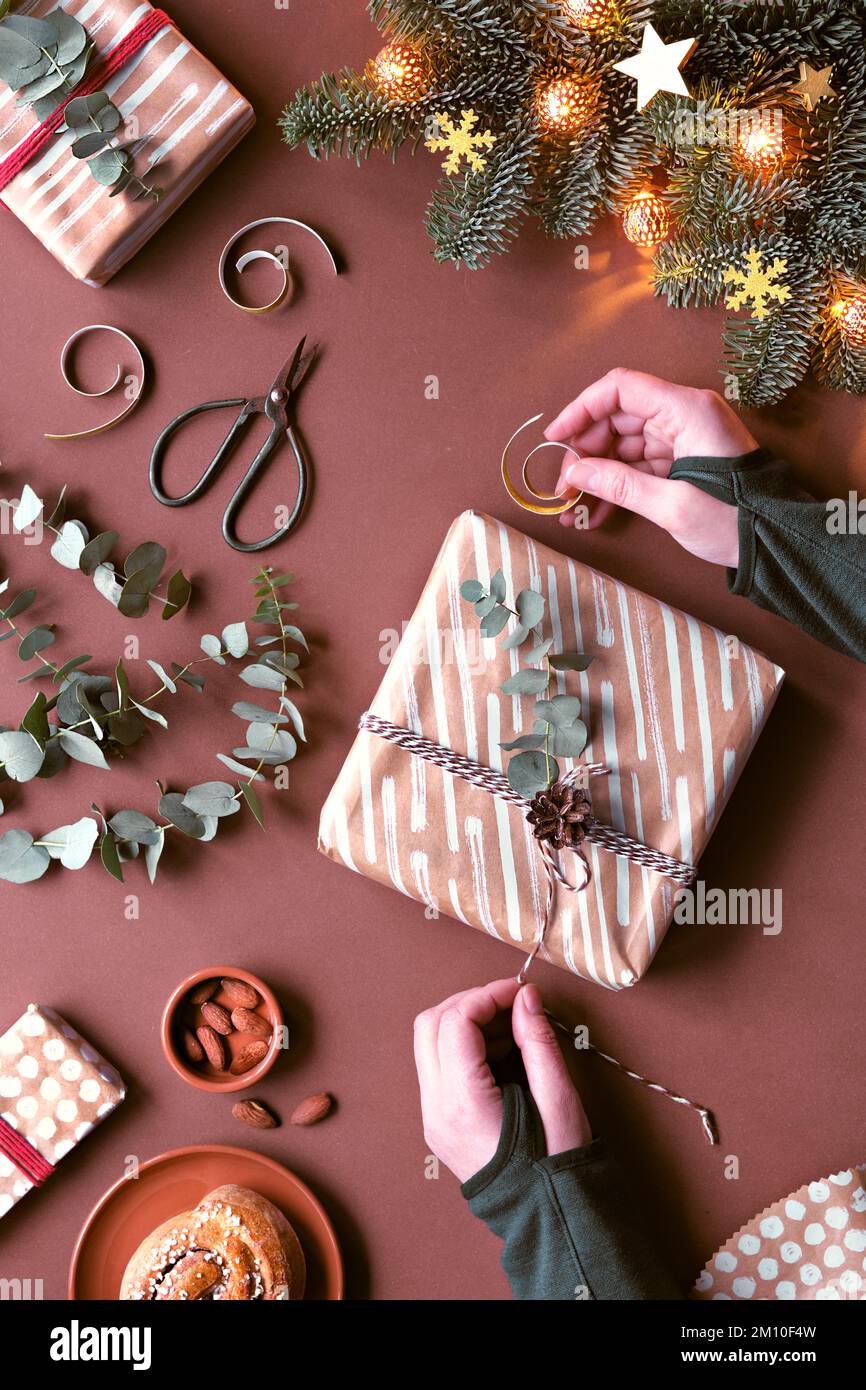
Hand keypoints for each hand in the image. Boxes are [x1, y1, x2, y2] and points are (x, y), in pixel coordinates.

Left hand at [413, 979, 590, 1182]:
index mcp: (463, 1103)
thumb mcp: (558, 1099)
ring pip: (429, 1044)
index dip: (487, 995)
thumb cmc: (556, 1164)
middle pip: (430, 1025)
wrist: (546, 1219)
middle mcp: (436, 1109)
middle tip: (510, 1003)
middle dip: (469, 1003)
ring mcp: (432, 1118)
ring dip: (465, 1023)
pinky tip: (502, 1054)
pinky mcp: (438, 1123)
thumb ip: (537, 1042)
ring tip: (512, 1030)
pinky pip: (438, 1068)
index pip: (456, 1022)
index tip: (520, 991)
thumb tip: (526, 997)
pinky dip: (464, 1048)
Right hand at [547, 368, 757, 567]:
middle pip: (618, 418)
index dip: (581, 409)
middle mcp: (684, 415)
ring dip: (596, 474)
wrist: (777, 542)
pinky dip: (618, 485)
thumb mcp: (673, 505)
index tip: (555, 439)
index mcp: (686, 410)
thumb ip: (619, 485)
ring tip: (571, 508)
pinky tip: (595, 513)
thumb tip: (574, 473)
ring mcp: (684, 437)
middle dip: (585, 451)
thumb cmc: (734, 520)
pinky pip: (640, 465)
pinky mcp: (685, 460)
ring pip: (624, 444)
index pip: (620, 389)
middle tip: (562, 488)